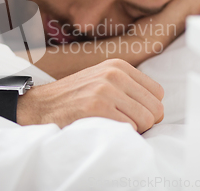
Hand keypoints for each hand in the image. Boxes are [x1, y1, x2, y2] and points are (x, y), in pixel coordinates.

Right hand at [18, 58, 163, 132]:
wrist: (40, 106)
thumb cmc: (74, 99)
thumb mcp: (102, 80)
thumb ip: (128, 87)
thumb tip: (159, 108)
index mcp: (118, 66)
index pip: (158, 93)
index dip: (147, 108)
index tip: (130, 113)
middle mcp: (114, 74)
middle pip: (156, 108)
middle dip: (143, 121)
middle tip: (122, 123)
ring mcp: (105, 89)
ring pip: (146, 119)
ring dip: (132, 129)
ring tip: (111, 124)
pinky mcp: (97, 107)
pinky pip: (129, 128)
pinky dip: (120, 134)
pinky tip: (103, 127)